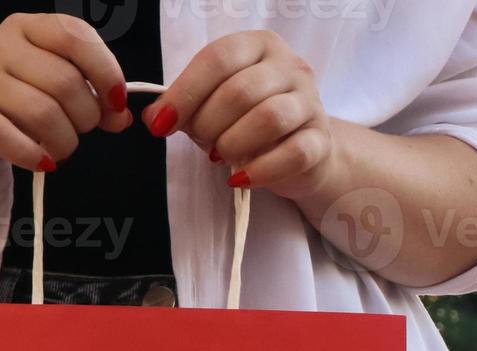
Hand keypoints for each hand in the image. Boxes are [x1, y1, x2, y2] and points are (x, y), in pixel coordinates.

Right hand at [0, 14, 130, 178]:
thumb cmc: (16, 100)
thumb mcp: (53, 85)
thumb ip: (92, 93)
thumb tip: (120, 116)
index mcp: (29, 28)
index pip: (76, 36)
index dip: (107, 72)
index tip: (116, 103)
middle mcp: (1, 46)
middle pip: (66, 82)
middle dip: (87, 117)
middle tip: (81, 130)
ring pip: (44, 114)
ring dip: (65, 142)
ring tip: (61, 148)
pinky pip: (10, 138)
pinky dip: (35, 156)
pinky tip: (42, 162)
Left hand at [143, 31, 338, 197]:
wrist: (302, 150)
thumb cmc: (251, 121)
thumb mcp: (214, 104)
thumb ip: (184, 105)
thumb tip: (155, 116)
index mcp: (259, 45)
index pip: (218, 59)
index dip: (185, 93)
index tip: (161, 123)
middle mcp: (290, 66)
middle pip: (241, 90)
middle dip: (208, 123)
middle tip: (199, 141)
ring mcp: (311, 102)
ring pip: (269, 118)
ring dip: (233, 143)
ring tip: (219, 156)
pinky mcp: (321, 139)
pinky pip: (293, 153)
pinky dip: (260, 170)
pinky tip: (239, 178)